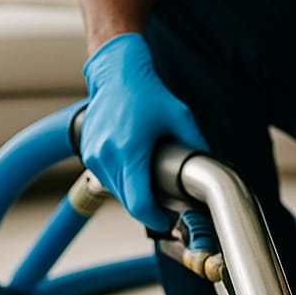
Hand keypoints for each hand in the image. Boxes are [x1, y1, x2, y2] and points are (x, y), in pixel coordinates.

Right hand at [79, 33, 206, 231]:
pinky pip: (105, 178)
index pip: (138, 203)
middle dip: (147, 207)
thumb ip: (196, 145)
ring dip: (132, 194)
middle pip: (127, 202)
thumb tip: (209, 168)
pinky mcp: (86, 152)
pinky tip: (133, 168)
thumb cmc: (147, 93)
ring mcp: (93, 155)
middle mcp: (106, 156)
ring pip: (115, 192)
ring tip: (149, 181)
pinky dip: (120, 180)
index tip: (166, 220)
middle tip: (165, 204)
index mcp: (129, 152)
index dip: (155, 218)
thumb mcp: (181, 117)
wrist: (116, 74)